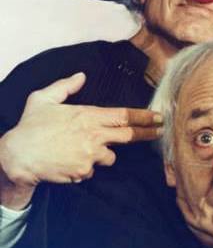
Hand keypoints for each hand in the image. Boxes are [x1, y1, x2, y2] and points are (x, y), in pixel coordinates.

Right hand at [0, 72, 161, 208]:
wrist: (17, 157)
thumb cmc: (30, 127)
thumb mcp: (43, 99)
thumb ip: (65, 86)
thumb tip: (82, 76)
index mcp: (88, 116)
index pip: (125, 115)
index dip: (145, 116)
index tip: (159, 117)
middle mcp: (94, 136)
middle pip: (129, 135)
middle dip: (148, 133)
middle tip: (160, 131)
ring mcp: (90, 156)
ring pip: (110, 156)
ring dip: (103, 153)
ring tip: (79, 149)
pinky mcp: (84, 172)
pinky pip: (92, 170)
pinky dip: (85, 167)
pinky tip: (69, 160)